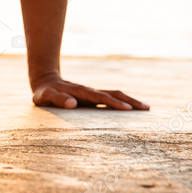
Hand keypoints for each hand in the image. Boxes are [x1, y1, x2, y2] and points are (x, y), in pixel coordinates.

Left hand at [31, 74, 148, 110]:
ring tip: (146, 108)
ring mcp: (92, 94)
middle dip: (130, 101)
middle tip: (146, 108)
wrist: (45, 82)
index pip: (101, 98)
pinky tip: (131, 110)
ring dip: (130, 100)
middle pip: (114, 94)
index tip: (128, 109)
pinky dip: (123, 103)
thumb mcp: (46, 97)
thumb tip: (73, 104)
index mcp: (81, 92)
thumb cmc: (44, 93)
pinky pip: (110, 99)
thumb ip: (58, 99)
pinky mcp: (92, 98)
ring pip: (115, 95)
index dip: (114, 103)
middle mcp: (90, 91)